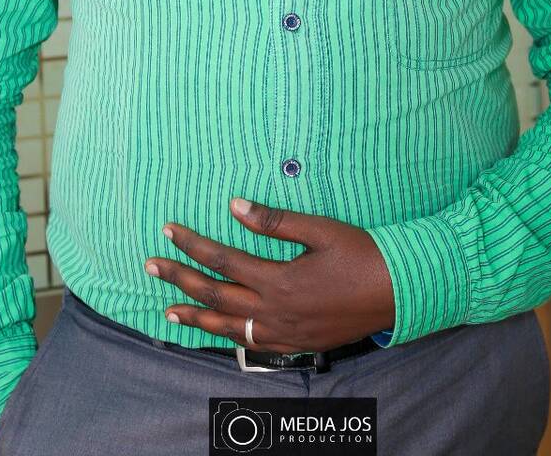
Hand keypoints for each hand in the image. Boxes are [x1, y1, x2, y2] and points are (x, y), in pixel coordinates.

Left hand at [144, 197, 394, 352]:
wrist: (399, 292)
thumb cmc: (362, 254)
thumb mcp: (320, 229)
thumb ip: (274, 221)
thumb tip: (235, 206)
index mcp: (279, 280)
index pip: (222, 261)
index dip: (192, 245)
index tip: (168, 231)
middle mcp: (275, 312)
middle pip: (216, 296)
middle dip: (180, 280)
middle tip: (151, 266)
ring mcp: (285, 333)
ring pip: (229, 327)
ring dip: (197, 316)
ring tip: (169, 310)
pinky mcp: (298, 343)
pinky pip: (252, 344)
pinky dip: (228, 337)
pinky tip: (219, 331)